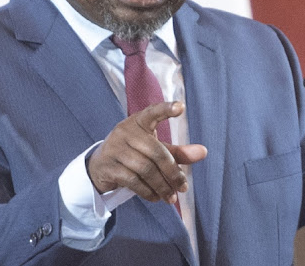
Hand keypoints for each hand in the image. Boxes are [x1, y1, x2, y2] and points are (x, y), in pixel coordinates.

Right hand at [86, 101, 207, 203]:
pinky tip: (157, 197)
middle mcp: (125, 131)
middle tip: (183, 187)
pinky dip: (148, 191)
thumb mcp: (156, 149)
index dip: (166, 109)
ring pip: (145, 169)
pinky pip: (133, 181)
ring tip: (172, 197)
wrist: (100, 166)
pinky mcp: (109, 166)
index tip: (181, 107)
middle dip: (172, 172)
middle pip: (156, 152)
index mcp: (139, 121)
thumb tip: (203, 152)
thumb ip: (178, 152)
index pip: (153, 112)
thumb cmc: (134, 153)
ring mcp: (115, 148)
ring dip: (162, 186)